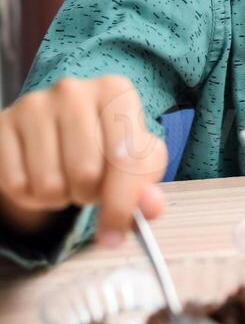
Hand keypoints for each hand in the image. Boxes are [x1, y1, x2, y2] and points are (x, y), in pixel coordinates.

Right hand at [0, 75, 167, 246]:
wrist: (60, 129)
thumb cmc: (106, 145)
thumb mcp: (136, 162)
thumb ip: (146, 188)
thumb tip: (151, 207)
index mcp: (115, 91)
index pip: (126, 158)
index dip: (122, 204)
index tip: (114, 233)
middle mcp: (74, 90)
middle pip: (85, 173)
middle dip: (89, 194)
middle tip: (89, 185)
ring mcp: (34, 104)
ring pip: (49, 184)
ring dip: (60, 197)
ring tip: (66, 177)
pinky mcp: (3, 123)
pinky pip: (16, 185)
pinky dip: (30, 196)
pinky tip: (39, 175)